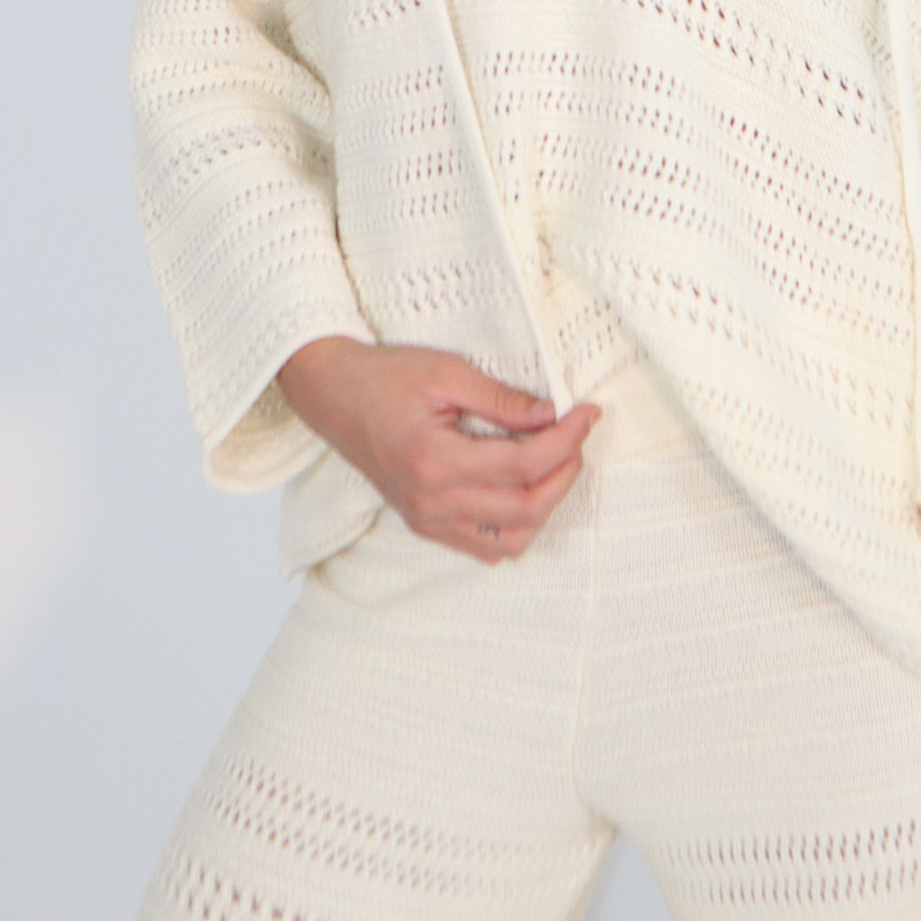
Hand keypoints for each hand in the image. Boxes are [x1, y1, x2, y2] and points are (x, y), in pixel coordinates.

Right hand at [276, 336, 600, 562]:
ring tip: (557, 461)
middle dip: (565, 471)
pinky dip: (516, 526)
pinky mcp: (425, 525)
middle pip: (525, 508)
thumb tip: (554, 413)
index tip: (588, 413)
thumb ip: (502, 399)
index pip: (523, 465)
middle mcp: (432, 504)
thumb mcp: (446, 373)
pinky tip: (524, 488)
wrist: (332, 394)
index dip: (566, 440)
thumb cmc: (384, 376)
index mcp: (435, 462)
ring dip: (544, 506)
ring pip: (510, 541)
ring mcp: (428, 521)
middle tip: (579, 433)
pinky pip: (484, 547)